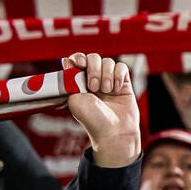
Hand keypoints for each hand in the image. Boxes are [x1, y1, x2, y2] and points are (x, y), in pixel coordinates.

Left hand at [63, 53, 139, 167]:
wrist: (114, 131)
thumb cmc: (92, 119)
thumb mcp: (74, 99)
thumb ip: (70, 78)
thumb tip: (67, 59)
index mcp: (78, 82)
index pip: (77, 60)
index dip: (79, 58)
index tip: (79, 64)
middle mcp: (93, 79)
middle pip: (93, 57)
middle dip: (93, 69)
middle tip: (94, 87)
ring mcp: (109, 80)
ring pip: (108, 61)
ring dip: (107, 75)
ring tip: (107, 91)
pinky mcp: (123, 83)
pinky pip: (122, 67)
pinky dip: (118, 76)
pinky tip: (116, 89)